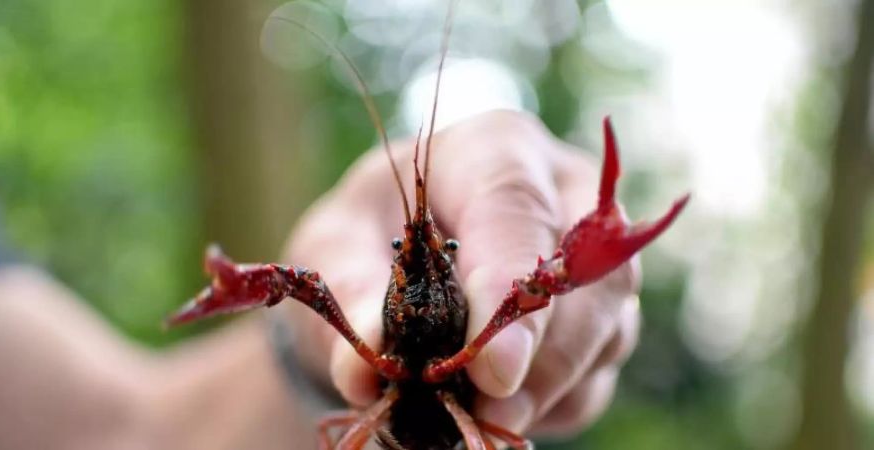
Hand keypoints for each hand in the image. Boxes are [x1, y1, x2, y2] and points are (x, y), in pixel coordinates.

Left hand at [284, 110, 640, 436]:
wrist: (394, 249)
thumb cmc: (368, 232)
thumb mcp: (336, 250)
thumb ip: (352, 299)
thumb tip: (367, 375)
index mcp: (493, 151)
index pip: (517, 210)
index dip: (507, 290)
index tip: (492, 372)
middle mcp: (564, 194)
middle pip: (590, 277)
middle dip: (543, 357)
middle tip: (486, 412)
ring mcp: (592, 257)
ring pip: (606, 330)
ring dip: (547, 388)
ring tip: (478, 416)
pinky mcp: (599, 315)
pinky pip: (597, 372)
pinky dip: (551, 403)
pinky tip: (497, 408)